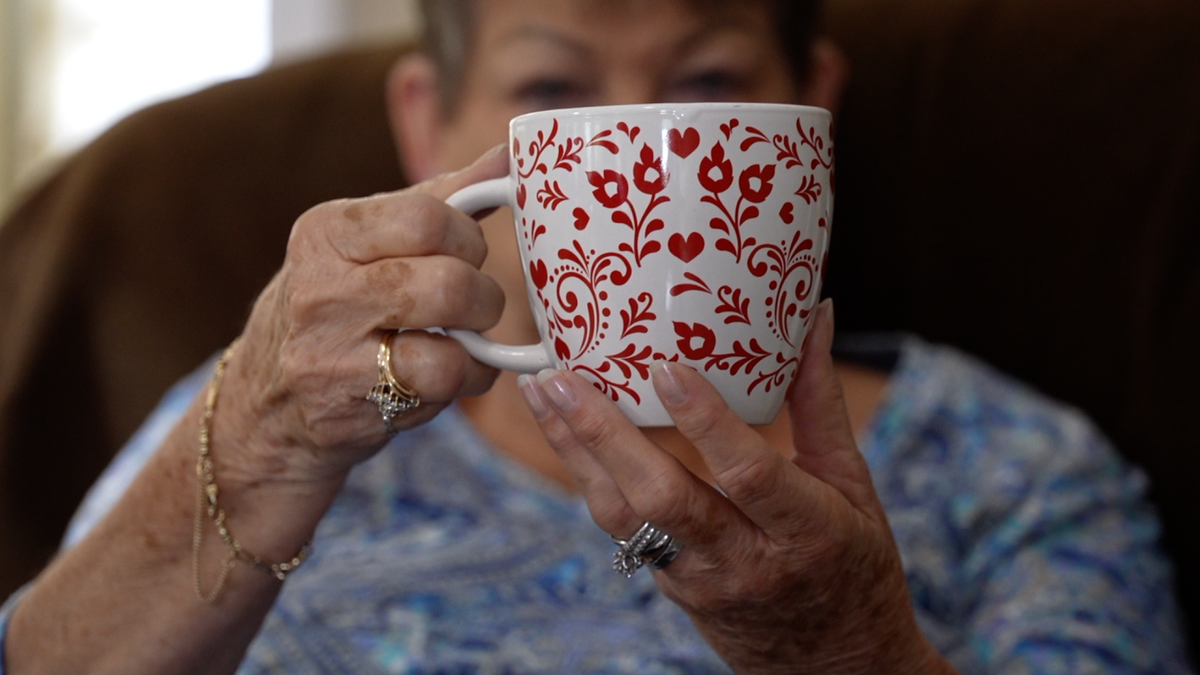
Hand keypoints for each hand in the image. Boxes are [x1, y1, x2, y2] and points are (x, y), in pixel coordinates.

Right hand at [216, 145, 508, 486]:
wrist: (268, 400)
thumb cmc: (340, 302)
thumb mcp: (370, 241)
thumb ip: (444, 199)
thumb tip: (511, 158)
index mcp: (327, 232)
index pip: (427, 219)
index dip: (469, 239)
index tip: (468, 253)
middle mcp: (320, 291)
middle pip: (448, 286)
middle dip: (484, 298)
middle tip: (475, 304)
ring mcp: (329, 356)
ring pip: (450, 348)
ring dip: (479, 347)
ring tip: (465, 342)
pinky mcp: (347, 410)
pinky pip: (441, 391)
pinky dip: (464, 382)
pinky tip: (446, 375)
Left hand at [517, 301, 954, 674]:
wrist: (834, 667)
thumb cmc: (852, 565)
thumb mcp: (854, 486)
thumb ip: (821, 404)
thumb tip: (816, 317)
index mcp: (806, 531)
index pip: (749, 474)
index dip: (706, 422)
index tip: (666, 368)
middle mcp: (745, 561)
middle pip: (662, 499)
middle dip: (603, 436)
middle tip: (560, 378)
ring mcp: (700, 581)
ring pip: (625, 518)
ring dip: (576, 453)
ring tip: (542, 393)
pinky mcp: (672, 587)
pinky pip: (622, 528)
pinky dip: (591, 477)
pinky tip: (565, 432)